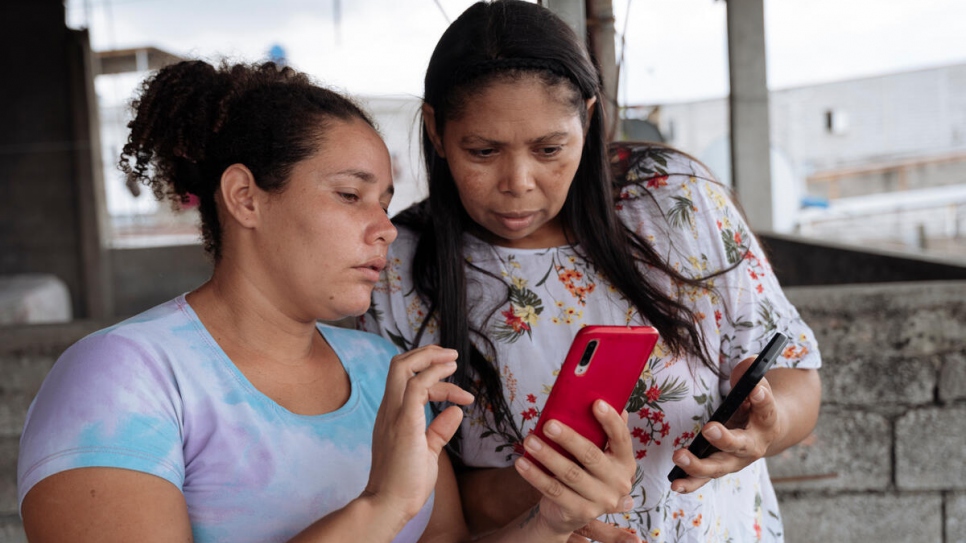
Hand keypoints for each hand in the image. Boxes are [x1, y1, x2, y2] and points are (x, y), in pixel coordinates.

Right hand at [363, 345, 474, 522]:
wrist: (389, 504)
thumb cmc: (405, 482)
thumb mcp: (427, 450)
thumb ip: (438, 430)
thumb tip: (455, 412)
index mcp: (393, 415)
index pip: (409, 382)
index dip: (437, 380)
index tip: (463, 395)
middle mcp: (389, 409)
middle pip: (400, 365)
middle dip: (427, 354)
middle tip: (452, 355)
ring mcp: (393, 414)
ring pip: (402, 368)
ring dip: (430, 358)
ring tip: (454, 359)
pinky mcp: (403, 422)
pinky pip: (415, 387)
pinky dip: (433, 374)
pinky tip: (450, 373)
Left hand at [513, 400, 639, 538]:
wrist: (573, 512)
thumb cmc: (585, 471)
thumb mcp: (597, 453)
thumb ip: (601, 431)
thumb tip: (604, 397)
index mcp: (625, 462)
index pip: (622, 438)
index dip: (610, 420)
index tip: (596, 403)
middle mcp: (618, 482)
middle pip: (591, 456)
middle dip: (569, 438)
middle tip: (548, 424)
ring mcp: (600, 500)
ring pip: (570, 474)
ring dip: (547, 455)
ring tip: (529, 440)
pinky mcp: (580, 512)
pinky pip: (553, 491)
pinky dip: (535, 475)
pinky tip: (522, 462)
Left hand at [669, 356, 781, 493]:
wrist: (766, 430)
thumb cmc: (756, 403)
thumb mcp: (756, 384)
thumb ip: (751, 373)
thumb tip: (747, 365)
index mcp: (767, 420)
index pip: (766, 409)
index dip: (762, 399)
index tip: (756, 390)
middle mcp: (755, 444)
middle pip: (740, 444)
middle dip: (725, 438)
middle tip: (709, 428)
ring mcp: (737, 460)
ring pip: (719, 466)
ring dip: (699, 465)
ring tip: (680, 457)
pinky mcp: (721, 467)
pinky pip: (705, 478)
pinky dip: (691, 482)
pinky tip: (676, 484)